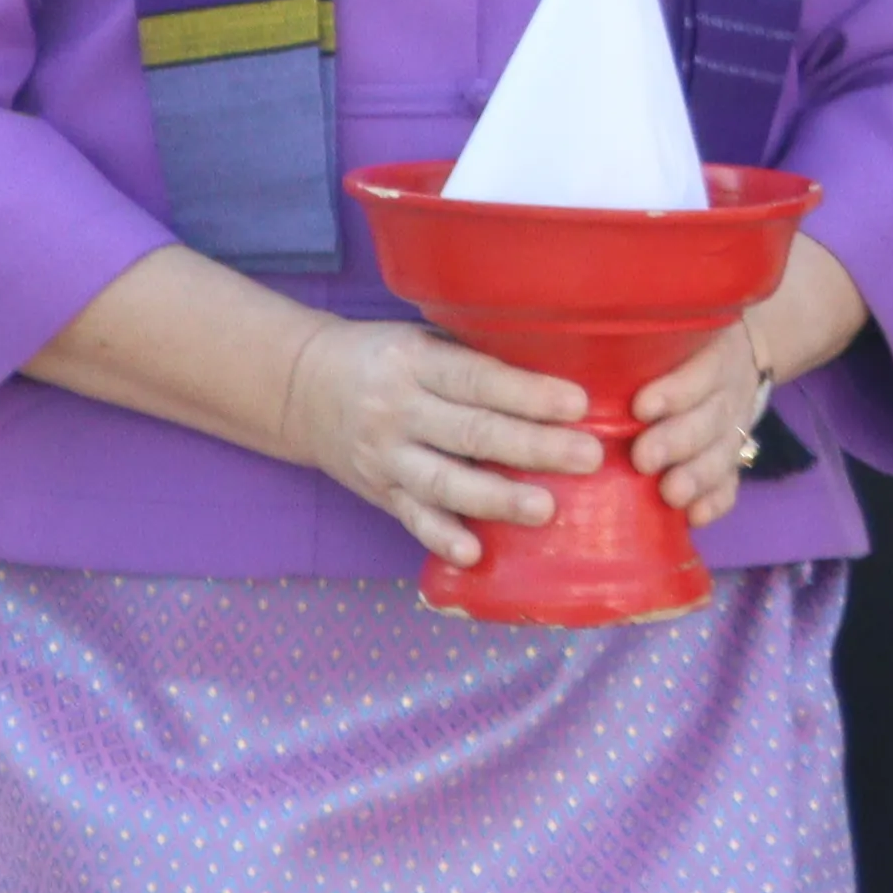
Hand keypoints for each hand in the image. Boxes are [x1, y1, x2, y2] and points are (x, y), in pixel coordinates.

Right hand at [282, 315, 598, 563]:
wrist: (304, 389)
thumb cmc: (387, 357)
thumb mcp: (424, 338)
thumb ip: (476, 357)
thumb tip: (564, 368)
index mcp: (414, 362)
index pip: (477, 379)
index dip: (527, 393)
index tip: (578, 404)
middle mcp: (397, 411)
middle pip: (470, 432)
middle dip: (532, 447)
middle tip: (588, 457)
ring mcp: (385, 458)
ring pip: (444, 482)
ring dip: (497, 499)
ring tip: (546, 510)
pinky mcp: (379, 493)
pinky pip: (412, 519)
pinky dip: (442, 537)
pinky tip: (475, 554)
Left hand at [633, 234, 867, 522]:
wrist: (738, 349)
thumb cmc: (672, 339)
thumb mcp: (666, 319)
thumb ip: (629, 325)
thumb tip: (556, 315)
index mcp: (710, 349)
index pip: (698, 368)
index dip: (675, 389)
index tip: (641, 405)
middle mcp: (727, 387)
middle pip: (711, 415)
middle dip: (679, 439)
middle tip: (645, 458)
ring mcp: (734, 423)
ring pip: (724, 449)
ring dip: (699, 474)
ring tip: (671, 495)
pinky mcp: (734, 453)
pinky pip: (734, 479)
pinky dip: (718, 499)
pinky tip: (696, 517)